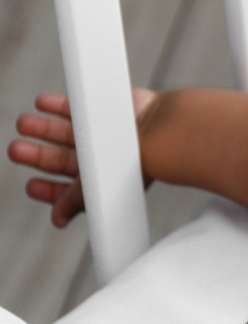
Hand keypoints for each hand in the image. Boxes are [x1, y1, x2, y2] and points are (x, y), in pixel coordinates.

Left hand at [8, 89, 157, 227]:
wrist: (155, 132)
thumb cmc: (133, 164)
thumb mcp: (95, 190)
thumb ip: (74, 201)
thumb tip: (58, 219)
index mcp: (100, 180)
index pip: (69, 188)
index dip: (48, 188)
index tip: (32, 186)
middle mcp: (100, 157)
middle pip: (61, 157)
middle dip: (37, 155)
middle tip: (16, 149)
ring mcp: (101, 132)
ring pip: (65, 131)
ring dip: (41, 127)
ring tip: (24, 123)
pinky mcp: (103, 109)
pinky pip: (75, 106)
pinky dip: (56, 105)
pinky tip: (41, 103)